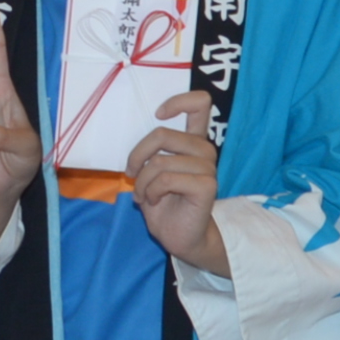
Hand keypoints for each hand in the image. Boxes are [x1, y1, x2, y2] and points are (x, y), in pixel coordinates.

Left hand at [128, 88, 222, 267]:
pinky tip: (155, 201)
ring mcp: (208, 168)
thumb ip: (152, 153)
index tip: (159, 113)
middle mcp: (204, 151)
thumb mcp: (151, 173)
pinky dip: (152, 191)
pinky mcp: (207, 186)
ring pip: (160, 162)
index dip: (178, 101)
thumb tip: (138, 150)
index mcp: (193, 142)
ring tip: (144, 195)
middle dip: (138, 156)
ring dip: (142, 182)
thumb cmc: (164, 204)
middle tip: (132, 175)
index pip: (200, 104)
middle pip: (163, 133)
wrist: (179, 237)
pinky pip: (166, 179)